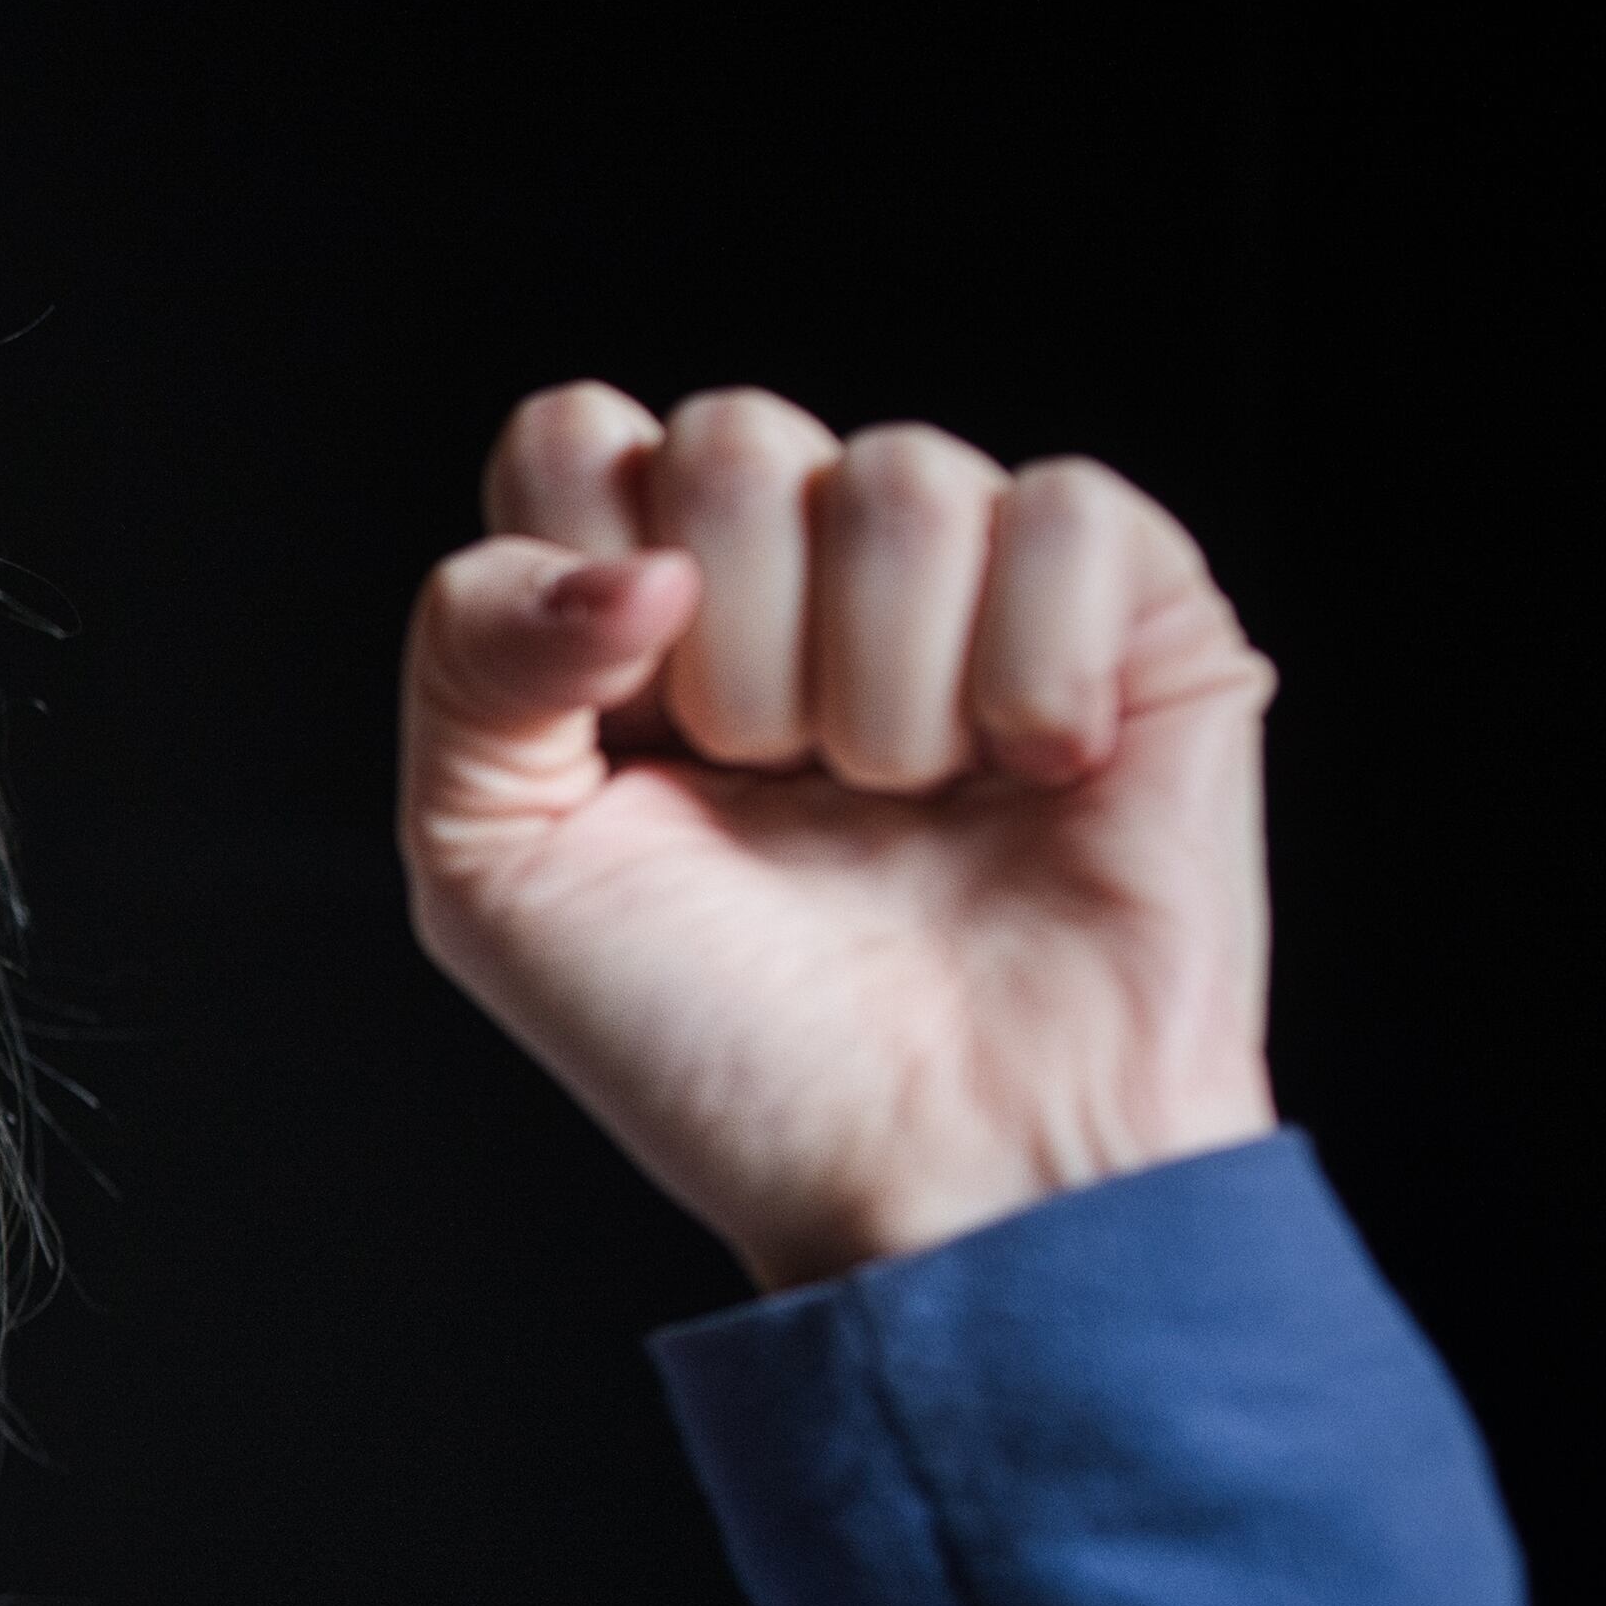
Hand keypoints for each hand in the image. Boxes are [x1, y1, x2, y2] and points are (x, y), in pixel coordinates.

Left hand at [397, 383, 1277, 1287]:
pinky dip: (1032, 672)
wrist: (931, 1167)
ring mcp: (965, 579)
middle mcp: (798, 575)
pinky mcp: (1136, 603)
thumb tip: (633, 561)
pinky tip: (1032, 776)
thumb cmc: (717, 1046)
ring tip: (905, 810)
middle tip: (777, 796)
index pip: (571, 440)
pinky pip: (1062, 511)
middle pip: (727, 438)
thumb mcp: (493, 870)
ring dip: (879, 693)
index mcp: (633, 618)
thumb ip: (469, 663)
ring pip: (894, 475)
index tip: (625, 738)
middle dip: (734, 658)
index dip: (580, 580)